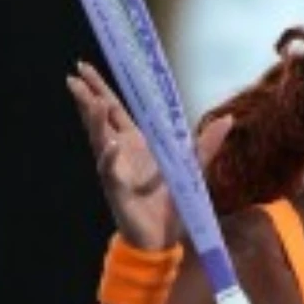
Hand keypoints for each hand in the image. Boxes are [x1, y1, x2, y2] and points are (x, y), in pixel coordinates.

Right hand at [66, 61, 231, 249]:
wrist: (163, 236)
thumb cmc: (173, 201)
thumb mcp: (194, 167)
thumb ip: (207, 143)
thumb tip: (228, 119)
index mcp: (137, 142)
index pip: (115, 108)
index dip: (101, 88)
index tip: (85, 66)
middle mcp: (122, 152)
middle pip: (100, 118)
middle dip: (87, 97)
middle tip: (74, 76)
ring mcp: (116, 170)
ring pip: (101, 140)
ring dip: (96, 121)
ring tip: (90, 100)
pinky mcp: (118, 190)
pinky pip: (111, 172)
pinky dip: (110, 159)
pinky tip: (111, 145)